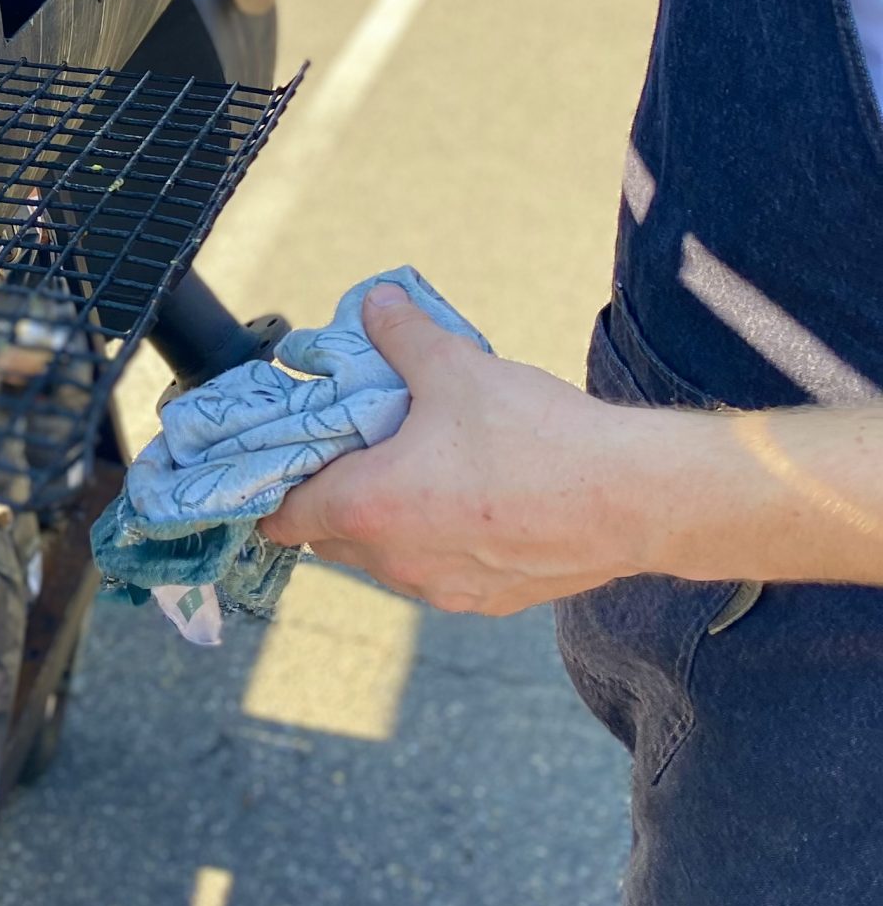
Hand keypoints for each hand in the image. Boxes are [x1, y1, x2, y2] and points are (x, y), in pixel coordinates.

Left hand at [259, 285, 661, 614]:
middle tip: (356, 452)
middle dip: (333, 498)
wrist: (630, 499)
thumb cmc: (537, 438)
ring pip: (384, 560)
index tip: (287, 463)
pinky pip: (436, 575)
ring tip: (415, 471)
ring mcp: (440, 590)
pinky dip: (434, 545)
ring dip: (385, 523)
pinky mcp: (486, 602)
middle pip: (331, 538)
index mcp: (368, 507)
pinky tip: (468, 503)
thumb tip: (376, 302)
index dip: (275, 489)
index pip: (283, 517)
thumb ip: (404, 334)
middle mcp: (394, 562)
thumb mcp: (456, 368)